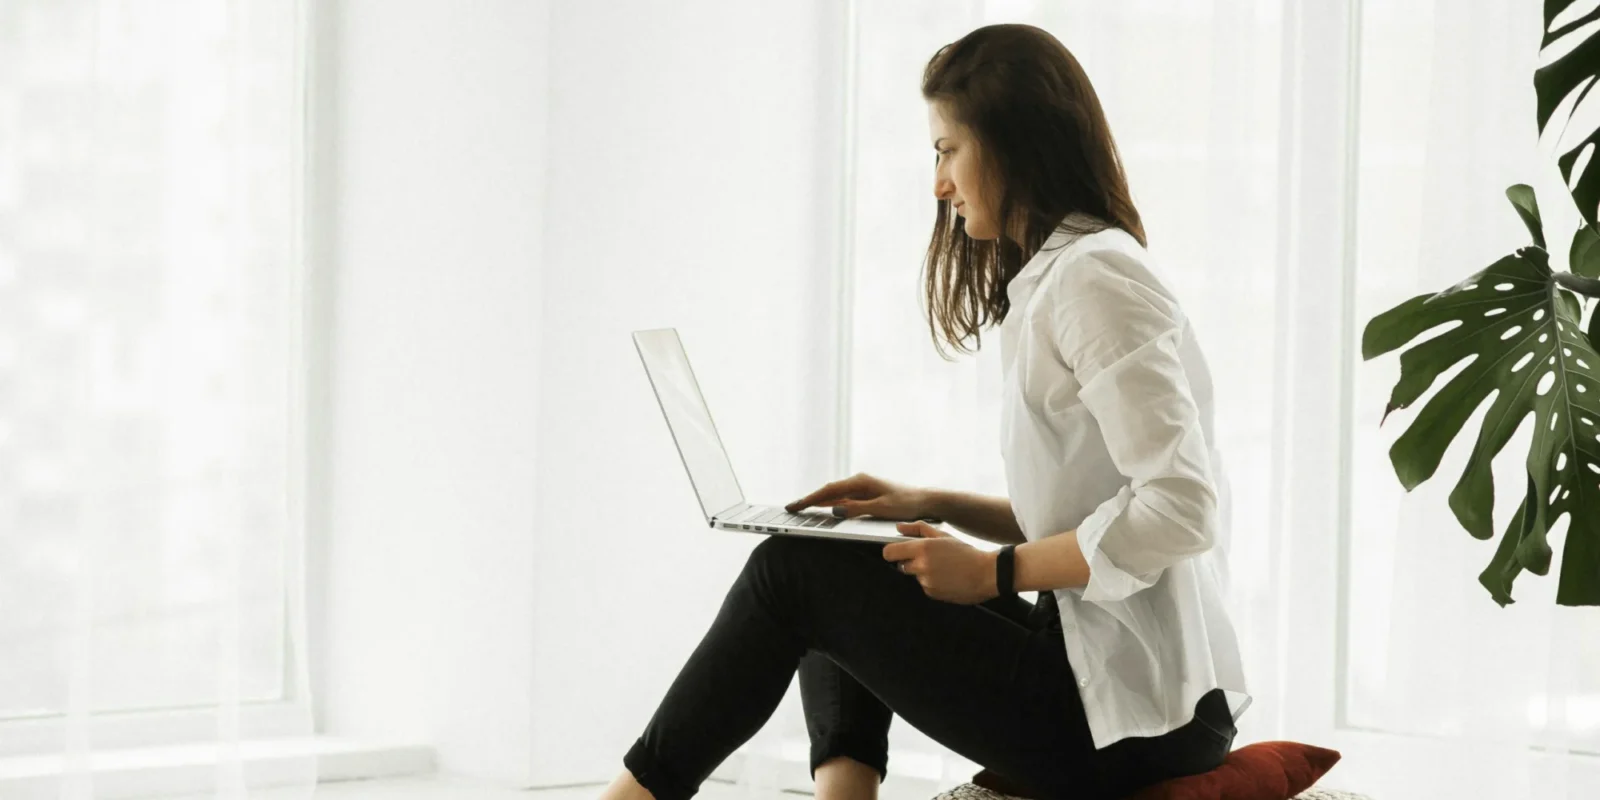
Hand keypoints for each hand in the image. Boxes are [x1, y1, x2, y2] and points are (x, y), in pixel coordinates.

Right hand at [786, 472, 936, 520]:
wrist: (924, 501)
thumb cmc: (905, 504)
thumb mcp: (881, 509)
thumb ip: (857, 509)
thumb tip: (835, 510)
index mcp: (860, 482)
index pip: (829, 491)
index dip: (810, 499)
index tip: (795, 505)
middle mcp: (858, 483)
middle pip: (828, 491)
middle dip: (809, 499)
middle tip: (791, 508)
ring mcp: (861, 489)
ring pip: (834, 496)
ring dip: (817, 502)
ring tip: (800, 509)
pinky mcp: (865, 496)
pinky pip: (842, 500)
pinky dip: (830, 505)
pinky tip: (822, 510)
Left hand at [882, 521, 996, 604]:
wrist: (986, 574)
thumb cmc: (966, 553)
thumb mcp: (943, 536)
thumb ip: (918, 529)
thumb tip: (899, 528)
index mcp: (923, 548)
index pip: (889, 552)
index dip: (891, 552)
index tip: (897, 552)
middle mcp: (921, 565)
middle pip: (901, 565)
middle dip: (911, 562)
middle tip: (931, 559)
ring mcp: (926, 581)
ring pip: (915, 576)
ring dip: (924, 573)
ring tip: (944, 569)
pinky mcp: (932, 593)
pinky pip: (925, 587)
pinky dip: (933, 583)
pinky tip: (947, 578)